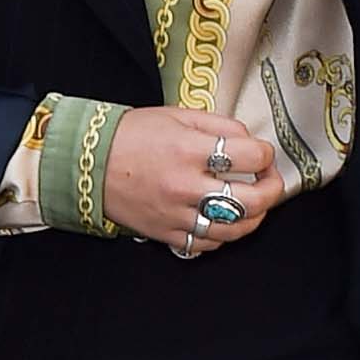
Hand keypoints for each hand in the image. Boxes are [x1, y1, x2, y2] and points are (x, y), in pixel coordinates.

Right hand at [101, 108, 280, 250]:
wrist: (87, 163)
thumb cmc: (130, 136)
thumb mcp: (177, 116)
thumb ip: (219, 124)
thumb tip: (249, 139)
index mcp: (190, 150)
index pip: (252, 156)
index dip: (266, 154)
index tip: (262, 153)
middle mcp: (185, 186)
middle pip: (252, 200)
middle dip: (272, 189)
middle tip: (270, 181)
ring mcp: (176, 214)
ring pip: (235, 229)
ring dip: (254, 217)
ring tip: (254, 204)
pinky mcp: (166, 233)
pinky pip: (207, 243)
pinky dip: (223, 234)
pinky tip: (224, 220)